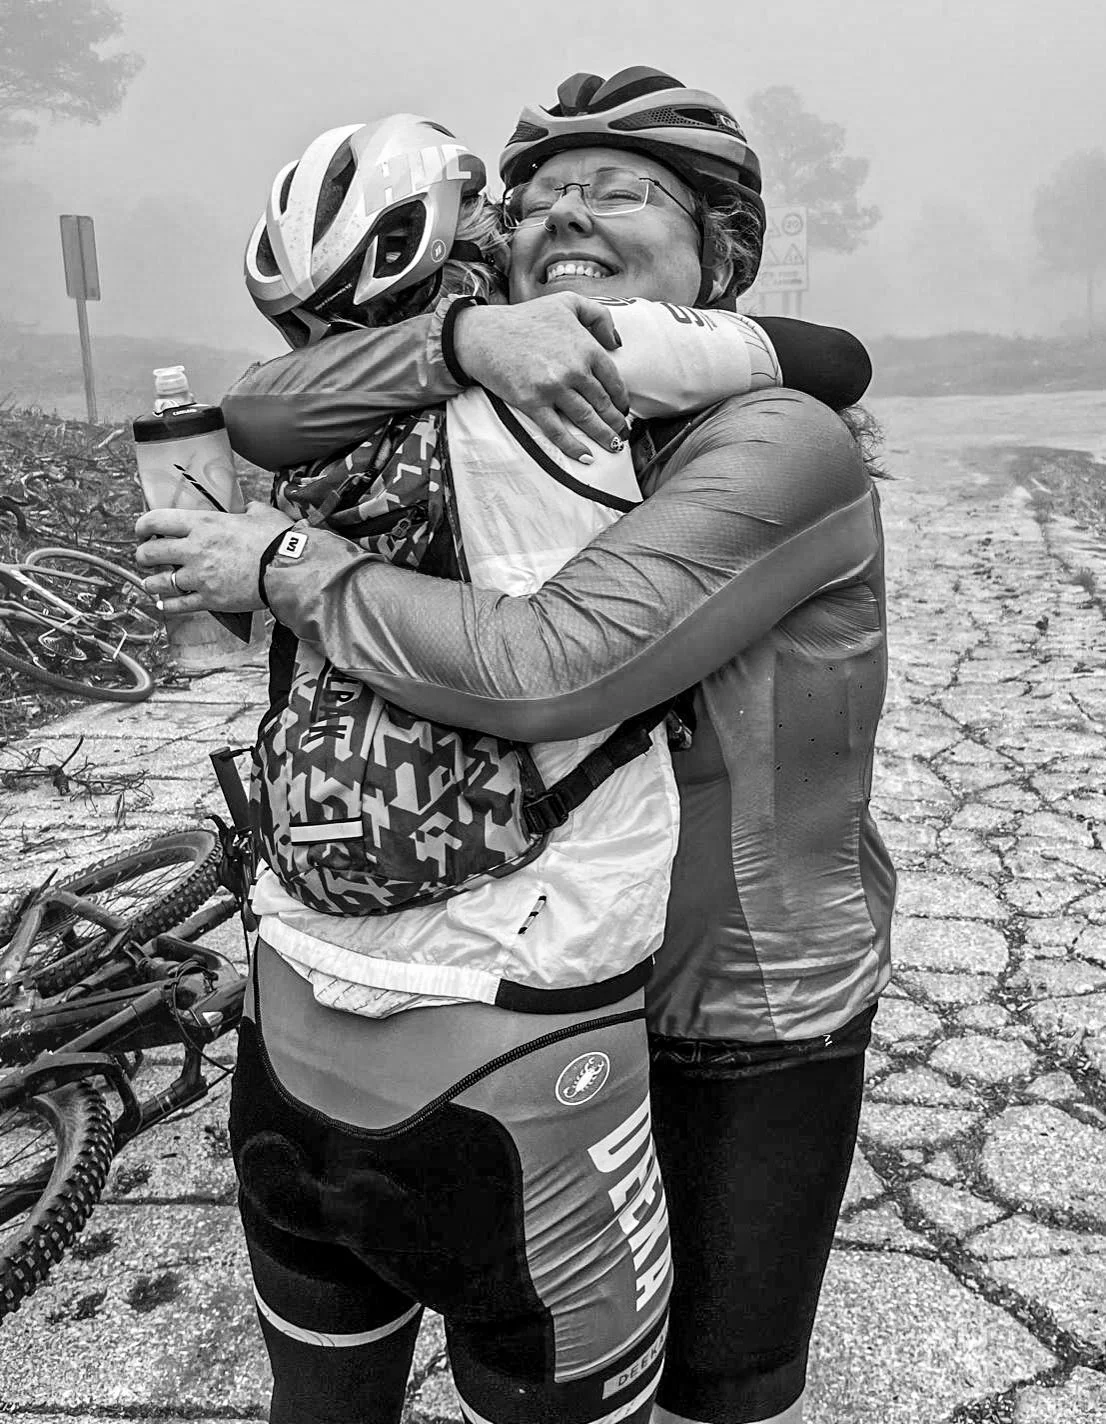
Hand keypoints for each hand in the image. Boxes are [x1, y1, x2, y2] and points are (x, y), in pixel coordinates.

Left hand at [134, 502, 293, 614]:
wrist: (290, 570)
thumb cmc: (278, 540)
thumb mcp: (261, 515)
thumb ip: (248, 511)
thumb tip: (249, 509)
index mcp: (203, 524)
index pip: (155, 520)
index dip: (142, 526)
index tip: (144, 531)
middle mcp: (195, 549)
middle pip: (149, 553)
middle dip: (144, 555)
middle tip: (148, 557)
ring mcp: (199, 577)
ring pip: (157, 582)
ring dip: (152, 582)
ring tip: (153, 582)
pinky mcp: (209, 600)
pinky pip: (178, 605)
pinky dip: (167, 606)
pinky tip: (163, 604)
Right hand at [452, 294, 630, 462]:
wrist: (485, 334)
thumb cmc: (526, 317)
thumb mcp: (568, 301)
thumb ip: (599, 315)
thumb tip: (617, 343)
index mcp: (586, 347)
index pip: (614, 381)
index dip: (622, 399)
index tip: (624, 410)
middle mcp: (574, 369)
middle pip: (603, 404)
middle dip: (617, 423)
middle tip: (623, 434)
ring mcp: (553, 388)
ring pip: (586, 419)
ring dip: (604, 436)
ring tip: (613, 446)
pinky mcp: (533, 403)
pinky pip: (558, 431)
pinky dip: (574, 447)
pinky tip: (586, 456)